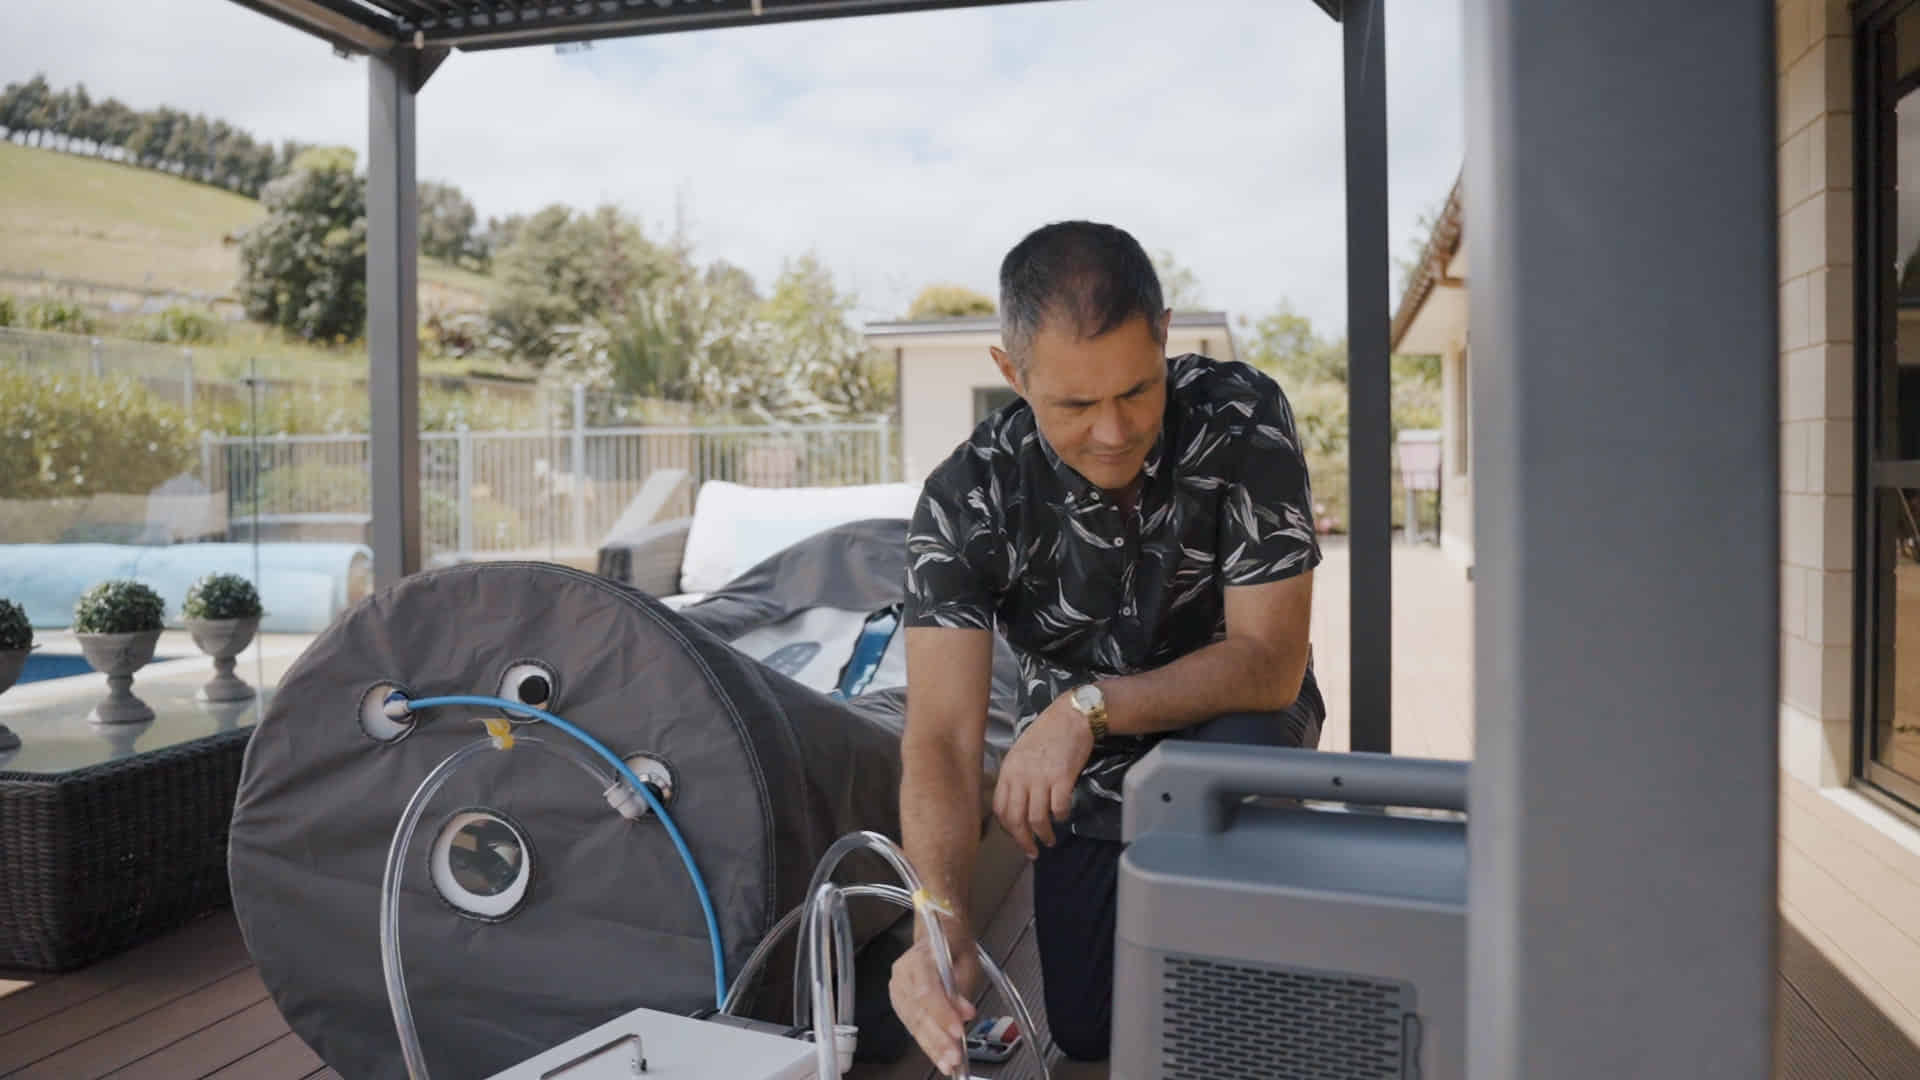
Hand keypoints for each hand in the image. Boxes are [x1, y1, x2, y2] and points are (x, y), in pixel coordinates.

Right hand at [889, 927, 981, 1076]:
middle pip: (918, 1011)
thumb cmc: (953, 945)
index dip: (942, 1012)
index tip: (958, 1030)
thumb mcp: (966, 961)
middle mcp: (902, 974)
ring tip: (948, 1064)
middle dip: (938, 1039)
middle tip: (955, 1057)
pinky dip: (928, 1044)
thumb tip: (964, 1014)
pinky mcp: (900, 1004)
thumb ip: (962, 988)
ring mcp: (898, 990)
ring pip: (914, 1024)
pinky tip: (939, 1057)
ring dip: (932, 1047)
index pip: (926, 989)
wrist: (938, 933)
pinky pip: (913, 1027)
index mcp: (918, 957)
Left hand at [992, 693, 1094, 857]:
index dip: (1007, 828)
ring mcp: (1041, 777)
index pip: (1000, 808)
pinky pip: (1058, 807)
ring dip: (1043, 834)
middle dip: (1023, 841)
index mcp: (1009, 770)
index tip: (1016, 837)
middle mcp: (1021, 776)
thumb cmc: (1046, 734)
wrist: (1070, 716)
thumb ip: (1016, 776)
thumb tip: (1016, 803)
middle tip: (1032, 851)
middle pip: (1016, 819)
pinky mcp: (1062, 777)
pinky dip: (1060, 817)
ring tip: (1049, 841)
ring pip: (1036, 818)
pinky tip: (1063, 817)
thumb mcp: (1021, 753)